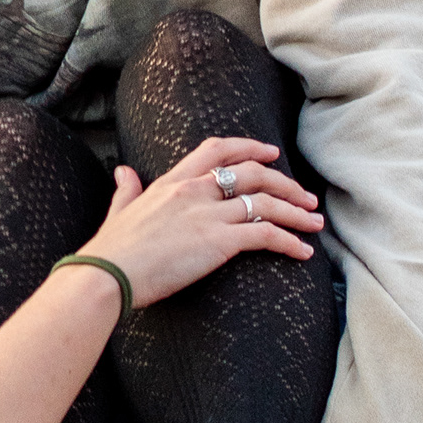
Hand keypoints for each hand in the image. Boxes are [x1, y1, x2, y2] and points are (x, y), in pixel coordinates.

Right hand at [85, 137, 322, 309]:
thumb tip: (124, 172)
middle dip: (286, 183)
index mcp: (172, 181)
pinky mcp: (218, 242)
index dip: (249, 147)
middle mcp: (193, 191)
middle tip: (306, 196)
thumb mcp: (119, 210)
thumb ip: (127, 189)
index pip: (217, 150)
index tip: (272, 153)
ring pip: (265, 203)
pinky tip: (303, 252)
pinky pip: (265, 235)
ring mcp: (207, 214)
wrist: (107, 274)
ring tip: (315, 222)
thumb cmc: (112, 250)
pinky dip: (289, 241)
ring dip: (296, 212)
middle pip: (253, 174)